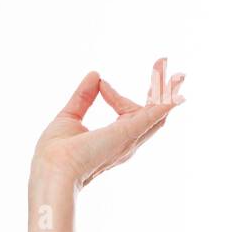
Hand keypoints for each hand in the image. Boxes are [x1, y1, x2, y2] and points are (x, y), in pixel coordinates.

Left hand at [33, 58, 185, 189]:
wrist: (52, 170)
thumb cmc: (55, 154)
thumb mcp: (69, 117)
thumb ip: (83, 97)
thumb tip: (95, 75)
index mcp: (114, 139)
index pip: (126, 111)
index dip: (114, 95)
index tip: (100, 84)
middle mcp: (127, 141)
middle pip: (153, 113)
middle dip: (159, 88)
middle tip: (162, 62)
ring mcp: (130, 138)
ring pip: (159, 112)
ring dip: (167, 90)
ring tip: (179, 72)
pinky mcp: (129, 132)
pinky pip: (156, 114)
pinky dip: (168, 100)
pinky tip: (179, 89)